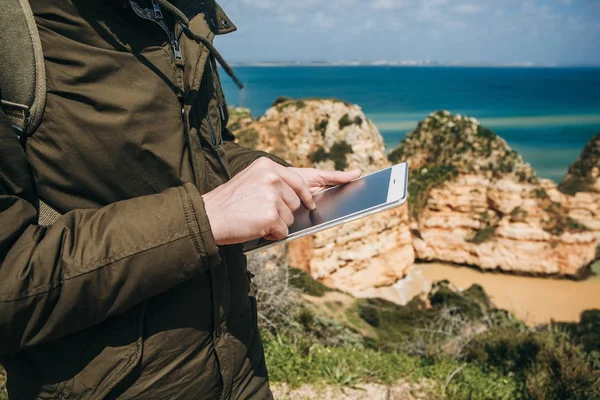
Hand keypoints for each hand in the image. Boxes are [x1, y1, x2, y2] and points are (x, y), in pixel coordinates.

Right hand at [202, 158, 360, 244]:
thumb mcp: (253, 183)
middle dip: (285, 212)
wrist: (206, 217)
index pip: (307, 174)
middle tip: (260, 212)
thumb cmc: (231, 204)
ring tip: (253, 218)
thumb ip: (278, 186)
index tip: (355, 175)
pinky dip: (270, 234)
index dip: (334, 177)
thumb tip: (307, 202)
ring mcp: (273, 195)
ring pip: (292, 218)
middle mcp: (273, 176)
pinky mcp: (271, 215)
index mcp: (269, 166)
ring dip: (276, 223)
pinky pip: (283, 231)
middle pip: (299, 202)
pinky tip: (254, 227)